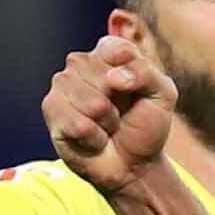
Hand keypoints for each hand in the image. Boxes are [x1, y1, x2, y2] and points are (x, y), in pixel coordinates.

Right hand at [46, 31, 176, 194]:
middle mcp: (81, 63)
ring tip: (105, 127)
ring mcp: (62, 85)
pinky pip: (79, 125)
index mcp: (108, 53)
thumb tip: (114, 78)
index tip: (135, 92)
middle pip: (104, 79)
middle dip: (119, 106)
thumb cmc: (145, 125)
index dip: (132, 76)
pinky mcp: (51, 110)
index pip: (117, 50)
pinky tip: (93, 139)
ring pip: (93, 104)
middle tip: (119, 115)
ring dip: (106, 124)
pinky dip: (94, 139)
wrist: (133, 164)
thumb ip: (146, 73)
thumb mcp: (162, 94)